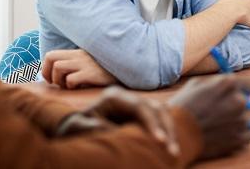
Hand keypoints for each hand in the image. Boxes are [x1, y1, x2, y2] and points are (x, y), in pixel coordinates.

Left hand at [42, 48, 116, 88]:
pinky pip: (71, 79)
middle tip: (57, 84)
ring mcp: (86, 63)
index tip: (53, 80)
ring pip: (58, 67)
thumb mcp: (90, 66)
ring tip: (70, 86)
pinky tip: (80, 88)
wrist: (127, 71)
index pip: (51, 55)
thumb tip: (55, 80)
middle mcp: (80, 55)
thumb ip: (76, 68)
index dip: (46, 69)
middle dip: (48, 74)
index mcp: (78, 53)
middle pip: (51, 57)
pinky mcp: (92, 73)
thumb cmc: (107, 74)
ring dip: (59, 80)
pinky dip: (71, 86)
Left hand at [56, 85, 178, 155]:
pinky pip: (162, 120)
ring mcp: (138, 104)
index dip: (152, 122)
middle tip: (171, 151)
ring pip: (163, 113)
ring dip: (171, 132)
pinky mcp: (143, 114)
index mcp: (114, 97)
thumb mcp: (77, 127)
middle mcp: (129, 98)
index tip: (159, 141)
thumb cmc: (75, 128)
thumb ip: (91, 127)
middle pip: (155, 109)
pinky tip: (172, 146)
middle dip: (166, 129)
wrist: (77, 127)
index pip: (139, 106)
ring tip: (174, 152)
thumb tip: (113, 130)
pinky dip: (168, 133)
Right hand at [170, 75, 249, 159]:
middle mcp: (238, 100)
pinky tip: (227, 133)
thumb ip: (217, 81)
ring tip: (224, 124)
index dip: (243, 89)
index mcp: (228, 84)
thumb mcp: (196, 85)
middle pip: (249, 102)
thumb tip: (230, 81)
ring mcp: (240, 120)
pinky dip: (242, 134)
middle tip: (224, 112)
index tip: (237, 94)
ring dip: (241, 120)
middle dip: (238, 106)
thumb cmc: (182, 108)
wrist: (176, 136)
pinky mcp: (239, 138)